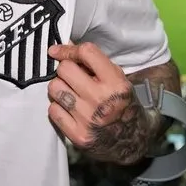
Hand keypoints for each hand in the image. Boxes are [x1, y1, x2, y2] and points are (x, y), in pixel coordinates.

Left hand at [46, 42, 157, 164]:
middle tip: (72, 78)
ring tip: (71, 93)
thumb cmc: (121, 104)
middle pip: (64, 69)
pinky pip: (52, 110)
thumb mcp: (117, 79)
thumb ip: (94, 62)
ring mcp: (88, 119)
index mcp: (116, 83)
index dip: (69, 49)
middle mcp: (102, 100)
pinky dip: (58, 108)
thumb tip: (65, 45)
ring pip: (54, 88)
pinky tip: (69, 109)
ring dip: (59, 88)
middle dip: (65, 70)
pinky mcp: (78, 135)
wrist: (132, 140)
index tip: (58, 52)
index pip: (86, 52)